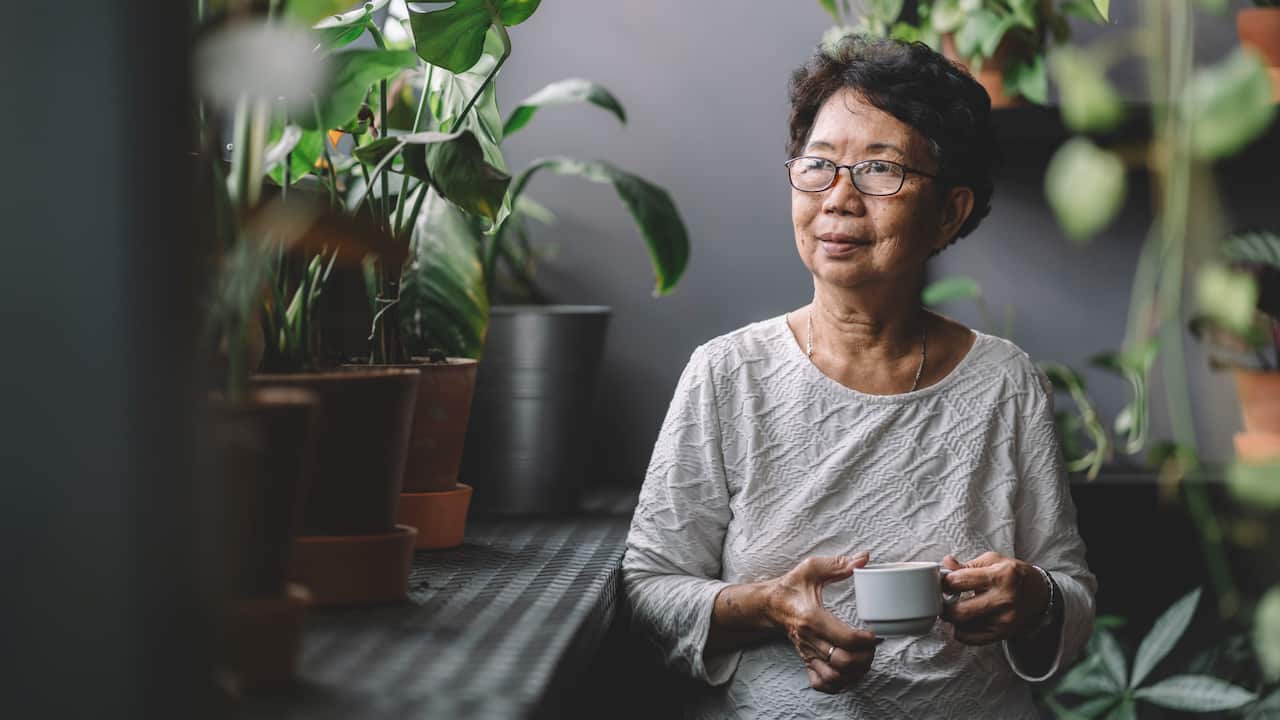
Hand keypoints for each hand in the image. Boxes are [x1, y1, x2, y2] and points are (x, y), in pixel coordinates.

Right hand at [765, 552, 881, 692]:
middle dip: (864, 658)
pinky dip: (838, 684)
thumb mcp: (811, 569)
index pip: (845, 638)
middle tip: (872, 646)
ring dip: (854, 673)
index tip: (875, 633)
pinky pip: (821, 684)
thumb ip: (838, 564)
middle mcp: (809, 640)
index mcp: (812, 618)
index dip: (866, 640)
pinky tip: (847, 672)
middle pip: (842, 663)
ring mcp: (807, 653)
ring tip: (863, 659)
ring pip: (834, 678)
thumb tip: (864, 558)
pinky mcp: (806, 661)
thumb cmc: (791, 586)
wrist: (769, 605)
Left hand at [940, 552, 1048, 644]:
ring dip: (951, 620)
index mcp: (1000, 576)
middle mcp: (1004, 600)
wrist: (1039, 595)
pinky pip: (973, 639)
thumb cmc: (1014, 575)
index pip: (960, 581)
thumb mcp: (993, 561)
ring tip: (953, 608)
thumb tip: (946, 563)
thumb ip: (967, 564)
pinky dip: (961, 632)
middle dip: (944, 606)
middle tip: (941, 599)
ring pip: (964, 628)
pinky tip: (961, 622)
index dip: (945, 581)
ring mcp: (1004, 620)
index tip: (942, 581)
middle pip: (960, 611)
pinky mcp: (1003, 634)